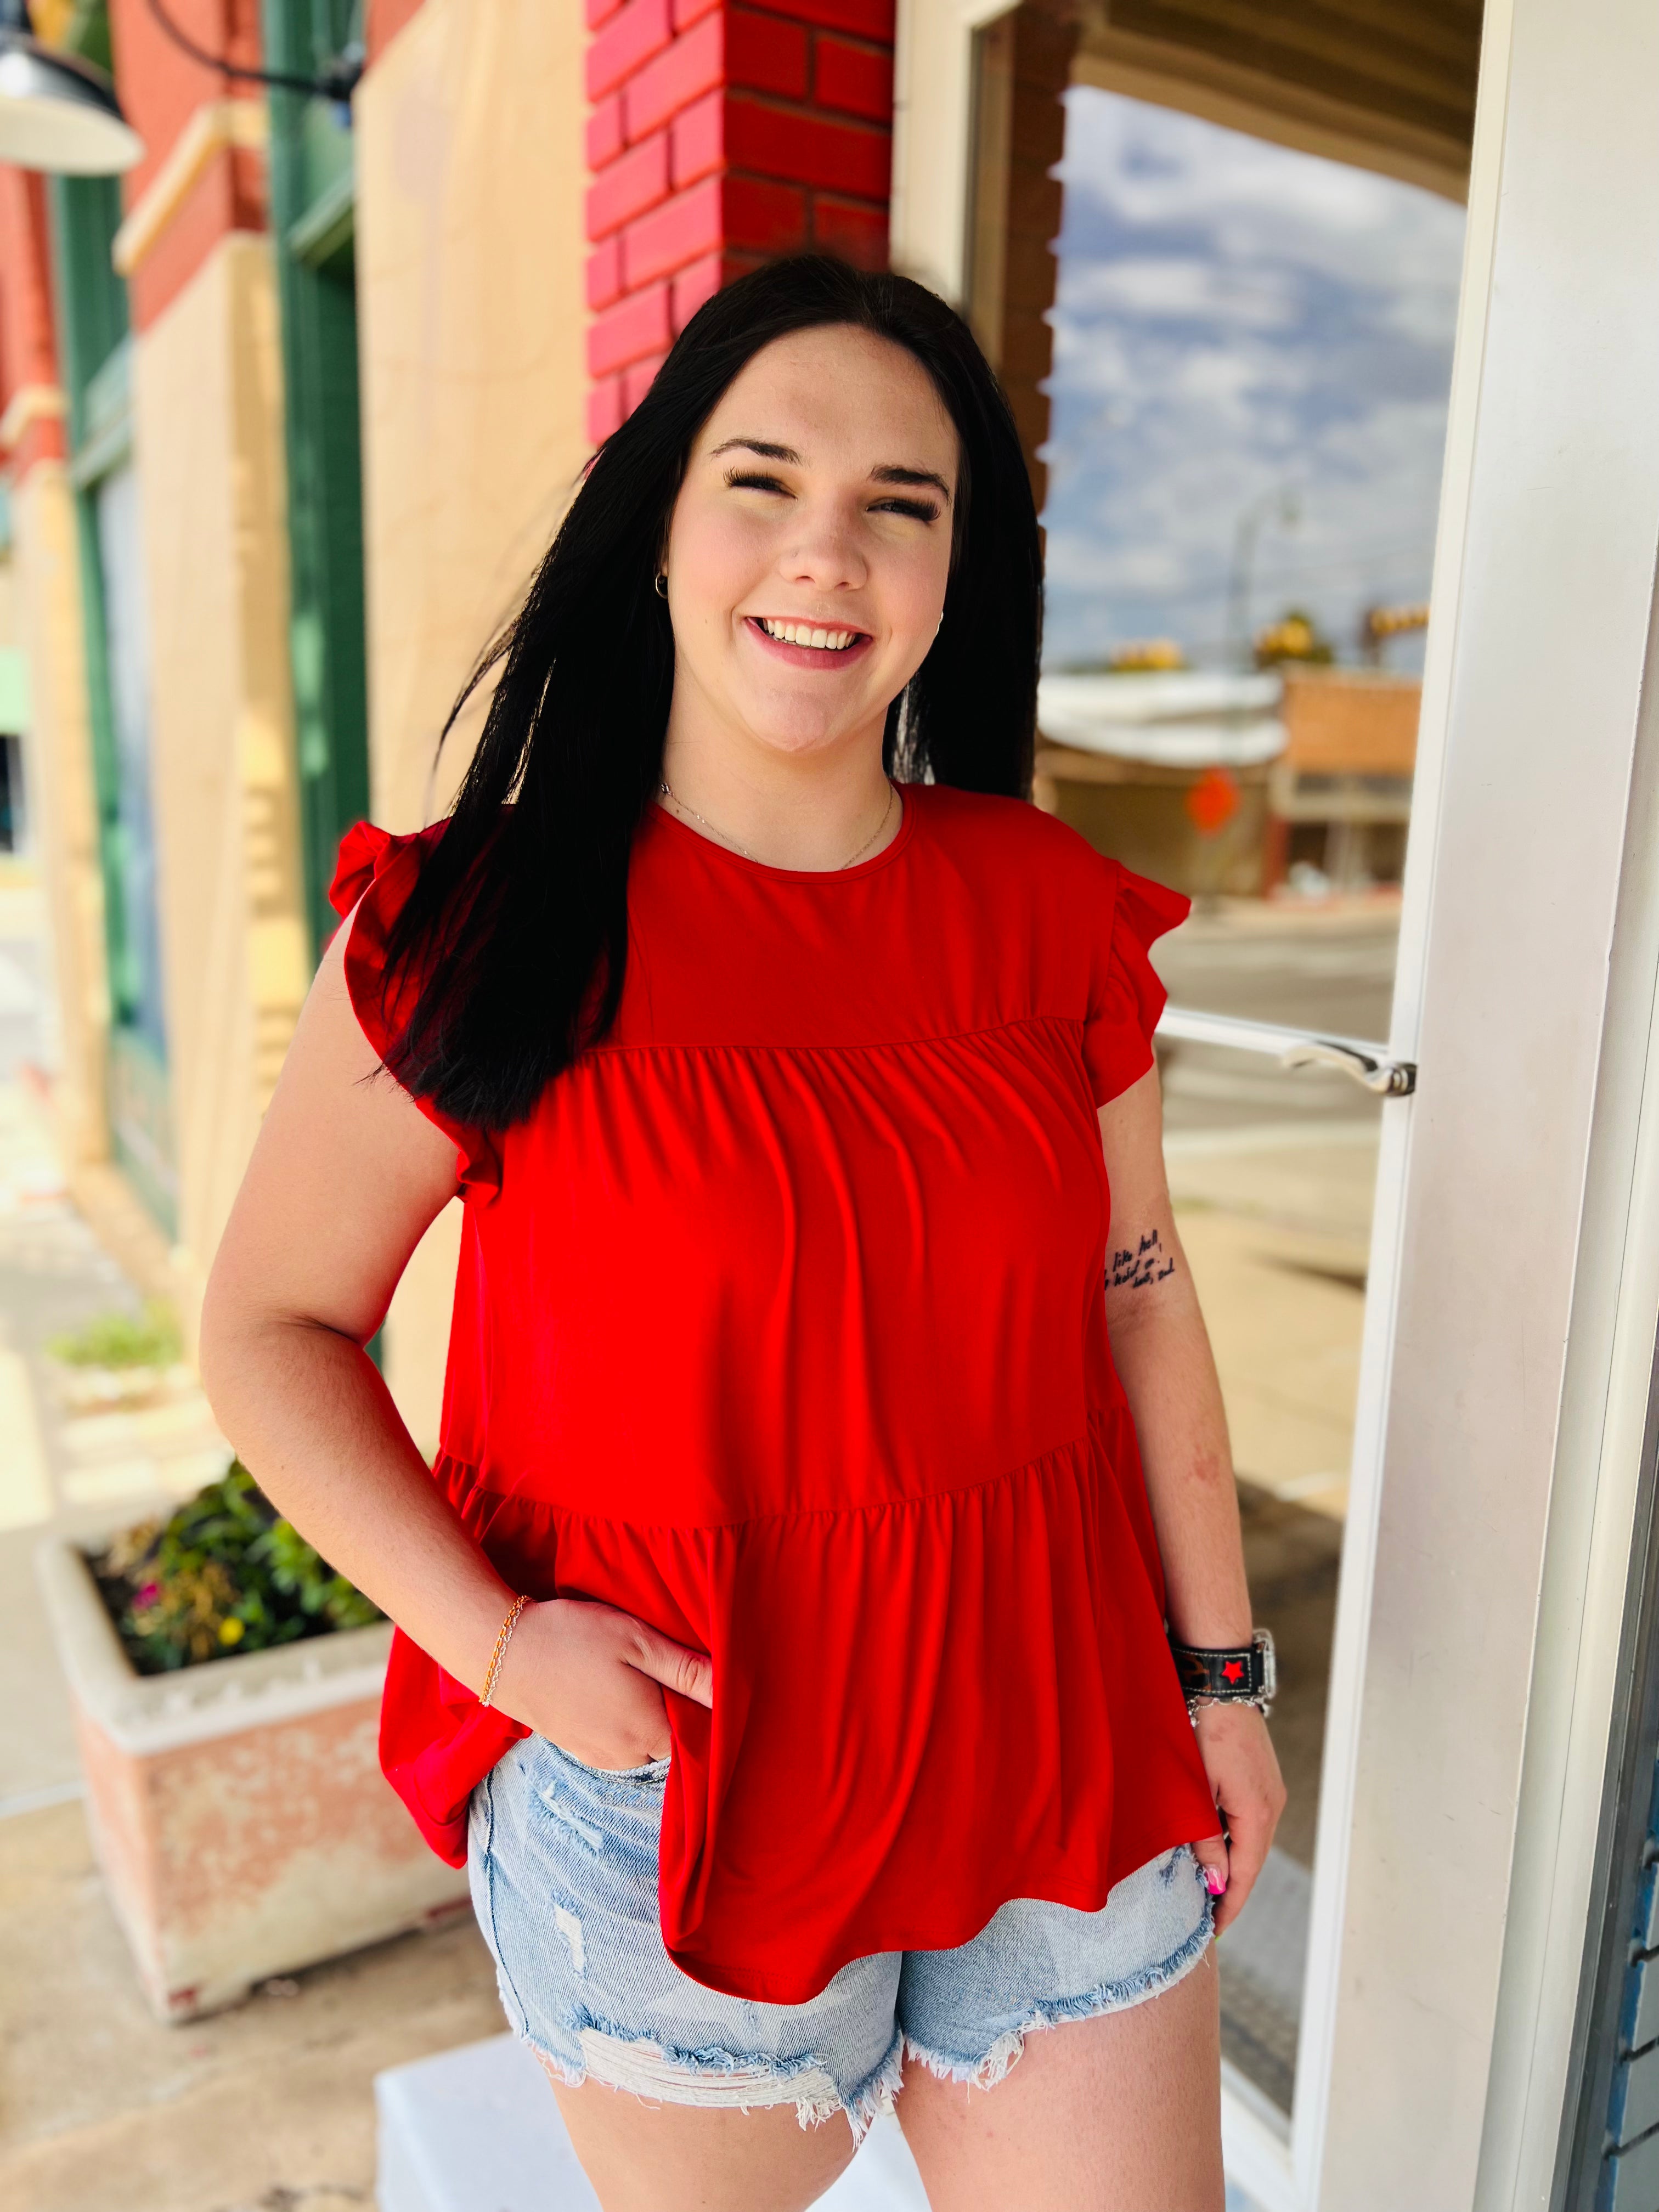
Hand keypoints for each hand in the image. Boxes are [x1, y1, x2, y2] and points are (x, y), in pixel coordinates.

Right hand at [488, 1597, 712, 1768]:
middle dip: (679, 1716)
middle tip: (670, 1672)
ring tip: (639, 1678)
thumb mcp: (638, 1642)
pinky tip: (612, 1690)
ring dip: (650, 1720)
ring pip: (644, 1745)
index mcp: (649, 1730)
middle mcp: (627, 1754)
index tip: (703, 1684)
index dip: (707, 1715)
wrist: (503, 1653)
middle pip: (672, 1745)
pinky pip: (617, 1745)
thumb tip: (730, 1690)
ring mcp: (598, 1755)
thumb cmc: (574, 1638)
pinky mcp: (577, 1748)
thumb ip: (686, 1670)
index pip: (699, 1742)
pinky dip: (624, 1724)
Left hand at [1189, 1703, 1285, 1934]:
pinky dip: (1235, 1841)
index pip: (1244, 1874)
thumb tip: (1216, 1882)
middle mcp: (1272, 1806)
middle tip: (1206, 1916)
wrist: (1220, 1685)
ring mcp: (1271, 1792)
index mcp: (1257, 1813)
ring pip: (1252, 1842)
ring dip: (1233, 1865)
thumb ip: (1204, 1837)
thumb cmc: (1203, 1731)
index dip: (1229, 1905)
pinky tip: (1217, 1848)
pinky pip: (1251, 1822)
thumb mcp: (1197, 1789)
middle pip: (1252, 1862)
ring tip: (1208, 1888)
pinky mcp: (1264, 1780)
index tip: (1212, 1930)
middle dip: (1231, 1891)